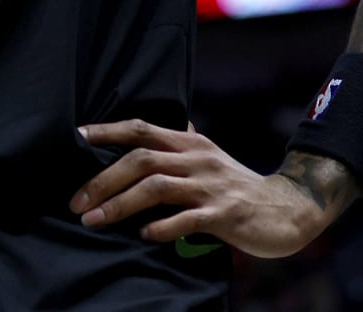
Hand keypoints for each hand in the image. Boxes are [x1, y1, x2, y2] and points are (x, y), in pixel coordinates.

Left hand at [69, 120, 339, 258]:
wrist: (287, 209)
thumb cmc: (237, 185)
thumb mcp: (206, 157)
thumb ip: (177, 146)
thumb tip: (144, 132)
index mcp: (190, 142)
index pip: (141, 128)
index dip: (107, 131)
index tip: (75, 137)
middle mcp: (198, 159)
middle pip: (142, 159)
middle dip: (103, 178)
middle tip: (76, 201)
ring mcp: (212, 186)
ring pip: (158, 187)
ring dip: (121, 203)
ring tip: (94, 220)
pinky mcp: (226, 215)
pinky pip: (189, 219)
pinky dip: (163, 226)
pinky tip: (144, 234)